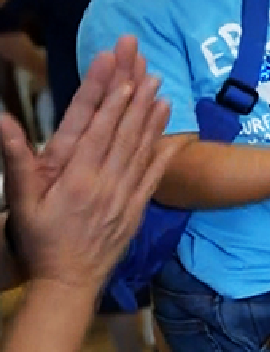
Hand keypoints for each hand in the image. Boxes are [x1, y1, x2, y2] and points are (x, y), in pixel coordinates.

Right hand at [1, 35, 176, 290]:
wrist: (68, 282)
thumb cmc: (39, 240)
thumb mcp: (22, 201)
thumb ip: (17, 160)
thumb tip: (4, 121)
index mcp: (76, 178)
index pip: (98, 132)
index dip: (112, 102)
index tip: (123, 76)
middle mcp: (105, 183)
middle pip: (124, 133)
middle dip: (135, 98)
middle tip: (147, 69)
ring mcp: (125, 196)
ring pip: (141, 150)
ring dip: (152, 119)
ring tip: (162, 90)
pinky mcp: (136, 210)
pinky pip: (153, 177)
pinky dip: (162, 154)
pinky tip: (171, 135)